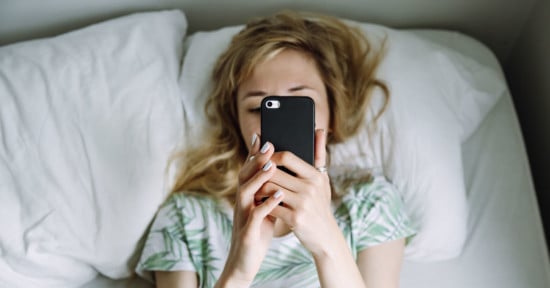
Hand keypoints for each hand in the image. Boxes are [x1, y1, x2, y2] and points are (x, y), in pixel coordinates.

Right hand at [218, 135, 283, 286]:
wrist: (245, 261)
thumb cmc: (259, 231)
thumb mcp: (265, 207)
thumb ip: (270, 189)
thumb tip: (280, 171)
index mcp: (246, 195)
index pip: (248, 170)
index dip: (254, 153)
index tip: (262, 136)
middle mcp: (241, 202)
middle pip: (244, 175)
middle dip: (256, 159)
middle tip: (269, 144)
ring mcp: (242, 216)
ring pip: (246, 192)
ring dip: (258, 178)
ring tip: (272, 166)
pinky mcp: (247, 232)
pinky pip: (255, 215)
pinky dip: (266, 204)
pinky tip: (278, 196)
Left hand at [255, 129, 337, 256]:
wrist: (325, 236)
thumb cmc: (320, 203)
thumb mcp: (323, 180)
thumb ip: (319, 154)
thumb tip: (319, 129)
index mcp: (315, 175)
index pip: (287, 157)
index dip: (271, 156)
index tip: (263, 158)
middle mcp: (310, 187)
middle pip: (274, 172)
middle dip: (261, 172)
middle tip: (252, 172)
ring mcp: (303, 203)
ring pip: (269, 187)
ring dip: (258, 188)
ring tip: (254, 187)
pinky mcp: (295, 218)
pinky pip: (270, 206)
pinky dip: (262, 203)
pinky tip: (259, 203)